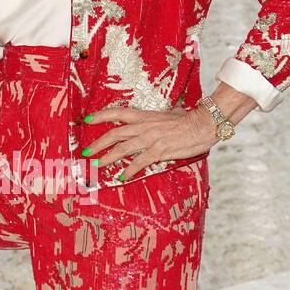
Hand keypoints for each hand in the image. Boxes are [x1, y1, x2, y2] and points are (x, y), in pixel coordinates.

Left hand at [80, 102, 218, 182]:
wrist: (203, 123)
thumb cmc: (189, 119)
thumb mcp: (169, 115)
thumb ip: (157, 120)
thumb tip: (154, 121)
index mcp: (145, 116)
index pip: (117, 113)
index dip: (101, 116)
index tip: (87, 120)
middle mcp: (144, 126)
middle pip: (114, 134)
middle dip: (97, 144)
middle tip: (85, 152)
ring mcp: (150, 139)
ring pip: (122, 149)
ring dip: (107, 158)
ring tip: (96, 166)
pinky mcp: (159, 150)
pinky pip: (139, 162)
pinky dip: (129, 170)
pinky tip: (122, 177)